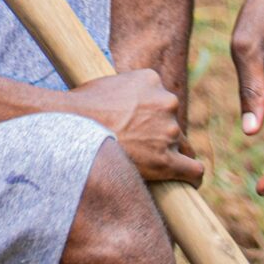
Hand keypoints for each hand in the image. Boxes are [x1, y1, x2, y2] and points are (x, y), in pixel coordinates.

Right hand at [58, 68, 204, 185]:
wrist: (70, 128)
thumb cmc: (78, 109)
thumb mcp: (104, 85)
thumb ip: (123, 92)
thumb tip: (119, 106)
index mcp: (151, 79)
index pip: (161, 100)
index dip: (151, 116)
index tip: (139, 128)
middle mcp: (166, 101)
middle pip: (173, 123)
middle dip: (161, 135)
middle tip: (140, 148)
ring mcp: (168, 130)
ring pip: (181, 146)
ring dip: (169, 154)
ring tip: (151, 168)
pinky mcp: (166, 160)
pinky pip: (193, 170)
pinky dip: (192, 177)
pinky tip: (188, 184)